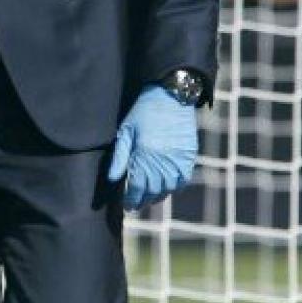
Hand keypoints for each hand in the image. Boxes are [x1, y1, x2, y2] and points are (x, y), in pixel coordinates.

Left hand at [107, 84, 198, 211]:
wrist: (171, 97)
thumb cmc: (143, 112)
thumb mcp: (126, 131)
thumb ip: (119, 157)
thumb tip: (112, 179)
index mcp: (145, 155)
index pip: (137, 187)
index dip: (131, 199)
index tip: (126, 205)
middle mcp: (163, 161)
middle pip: (153, 191)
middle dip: (143, 200)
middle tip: (136, 204)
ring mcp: (178, 160)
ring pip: (168, 188)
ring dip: (158, 196)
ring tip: (149, 198)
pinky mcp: (189, 157)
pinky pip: (182, 180)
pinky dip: (173, 187)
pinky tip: (165, 187)